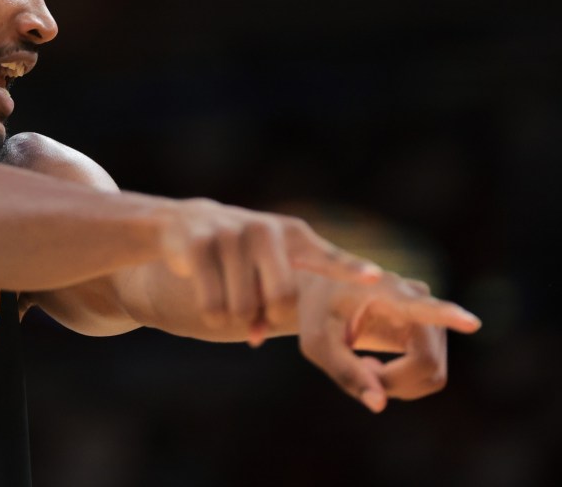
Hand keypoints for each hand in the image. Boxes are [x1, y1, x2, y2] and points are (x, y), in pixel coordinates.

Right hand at [159, 200, 384, 337]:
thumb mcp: (270, 267)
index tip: (375, 278)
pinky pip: (213, 306)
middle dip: (269, 317)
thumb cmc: (243, 257)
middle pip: (283, 300)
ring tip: (228, 297)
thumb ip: (280, 302)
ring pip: (243, 309)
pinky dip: (213, 316)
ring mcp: (232, 234)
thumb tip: (257, 338)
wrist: (187, 224)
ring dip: (235, 318)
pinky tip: (209, 300)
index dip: (351, 269)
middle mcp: (267, 230)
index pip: (328, 257)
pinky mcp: (200, 244)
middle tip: (257, 309)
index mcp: (295, 236)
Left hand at [294, 270, 481, 411]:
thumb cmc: (318, 313)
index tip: (472, 322)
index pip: (423, 308)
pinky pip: (430, 373)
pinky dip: (402, 381)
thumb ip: (346, 372)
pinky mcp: (432, 331)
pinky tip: (374, 366)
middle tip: (361, 374)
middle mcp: (420, 299)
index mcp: (388, 292)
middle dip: (395, 383)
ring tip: (365, 366)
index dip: (449, 317)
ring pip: (433, 374)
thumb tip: (379, 405)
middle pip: (428, 365)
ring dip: (398, 384)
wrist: (324, 291)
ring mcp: (431, 316)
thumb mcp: (318, 343)